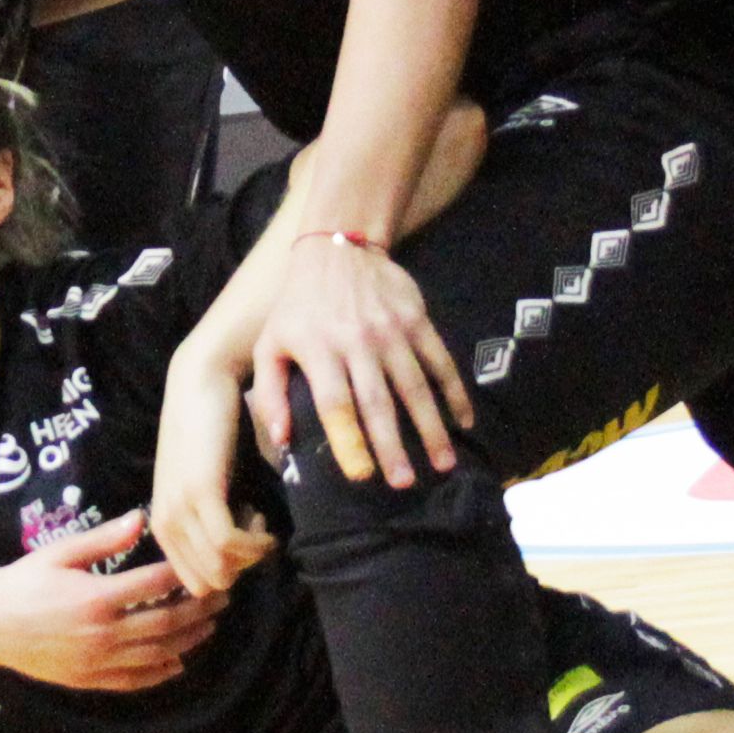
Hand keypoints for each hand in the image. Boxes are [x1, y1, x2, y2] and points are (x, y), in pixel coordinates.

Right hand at [0, 510, 220, 692]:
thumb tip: (141, 518)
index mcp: (98, 597)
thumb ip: (103, 539)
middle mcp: (103, 633)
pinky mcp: (88, 680)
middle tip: (222, 598)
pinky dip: (160, 674)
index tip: (205, 567)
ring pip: (157, 655)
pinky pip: (133, 681)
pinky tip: (177, 664)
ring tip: (209, 627)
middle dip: (200, 610)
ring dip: (189, 641)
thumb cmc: (23, 581)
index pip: (156, 586)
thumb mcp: (60, 552)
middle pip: (167, 623)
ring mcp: (97, 661)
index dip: (185, 577)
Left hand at [148, 374, 276, 599]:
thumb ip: (210, 521)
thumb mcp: (203, 485)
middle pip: (211, 583)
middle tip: (256, 529)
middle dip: (241, 567)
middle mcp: (164, 522)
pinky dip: (255, 541)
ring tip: (260, 518)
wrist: (201, 381)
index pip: (195, 583)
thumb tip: (240, 560)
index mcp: (163, 525)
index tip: (247, 542)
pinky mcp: (200, 493)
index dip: (230, 572)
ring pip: (222, 569)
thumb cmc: (210, 431)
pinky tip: (262, 516)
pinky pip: (229, 544)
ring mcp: (180, 509)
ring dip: (252, 552)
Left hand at [244, 229, 469, 488]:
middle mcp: (357, 342)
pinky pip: (440, 361)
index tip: (362, 476)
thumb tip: (282, 440)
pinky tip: (464, 421)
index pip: (336, 404)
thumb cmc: (297, 307)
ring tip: (443, 464)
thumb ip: (271, 393)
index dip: (349, 441)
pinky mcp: (417, 319)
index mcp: (319, 351)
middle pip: (378, 402)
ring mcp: (391, 330)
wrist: (336, 248)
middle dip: (394, 446)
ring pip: (415, 386)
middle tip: (405, 484)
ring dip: (431, 427)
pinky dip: (455, 391)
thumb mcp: (269, 344)